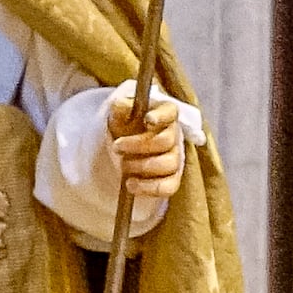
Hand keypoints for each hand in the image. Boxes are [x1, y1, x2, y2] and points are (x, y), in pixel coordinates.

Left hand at [109, 88, 194, 236]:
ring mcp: (176, 158)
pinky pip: (168, 187)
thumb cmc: (125, 125)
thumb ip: (121, 107)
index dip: (161, 116)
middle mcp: (174, 135)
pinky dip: (149, 188)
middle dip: (138, 145)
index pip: (170, 112)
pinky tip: (131, 184)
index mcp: (164, 114)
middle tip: (117, 148)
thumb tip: (120, 105)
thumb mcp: (119, 113)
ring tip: (123, 166)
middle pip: (165, 141)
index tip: (148, 120)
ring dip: (141, 167)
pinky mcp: (172, 179)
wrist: (123, 148)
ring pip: (168, 164)